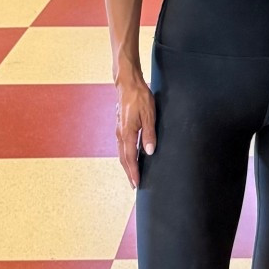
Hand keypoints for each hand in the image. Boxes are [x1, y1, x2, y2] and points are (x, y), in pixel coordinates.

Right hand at [115, 68, 155, 187]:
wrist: (127, 84)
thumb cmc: (139, 97)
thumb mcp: (149, 115)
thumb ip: (149, 134)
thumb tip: (149, 152)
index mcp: (127, 133)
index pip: (130, 158)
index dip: (134, 172)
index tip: (136, 184)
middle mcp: (120, 134)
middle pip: (123, 158)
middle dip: (129, 172)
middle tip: (134, 185)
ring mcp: (119, 130)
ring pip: (121, 152)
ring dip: (126, 165)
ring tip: (132, 174)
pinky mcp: (120, 126)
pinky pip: (121, 145)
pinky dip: (125, 155)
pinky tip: (130, 156)